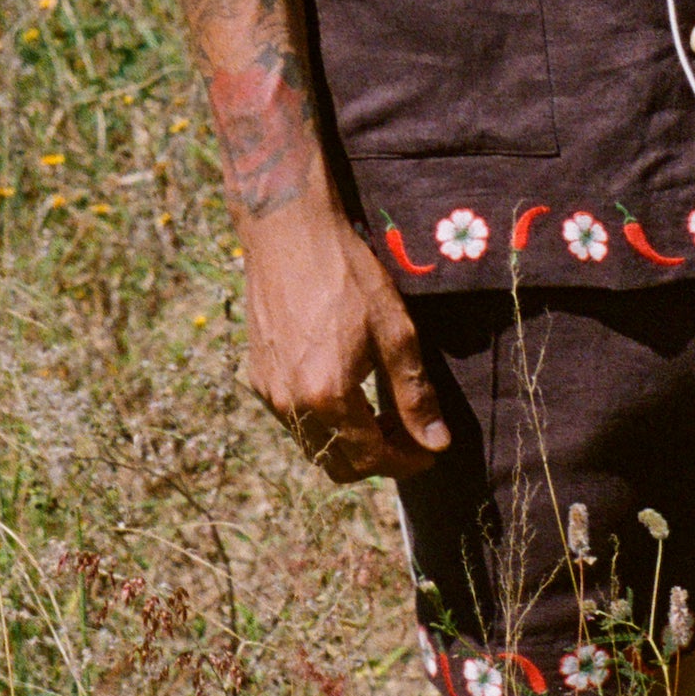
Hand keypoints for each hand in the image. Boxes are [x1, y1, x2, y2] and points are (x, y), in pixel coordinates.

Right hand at [239, 199, 451, 482]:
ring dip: (350, 442)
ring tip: (382, 412)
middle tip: (408, 434)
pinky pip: (294, 419)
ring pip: (315, 445)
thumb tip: (436, 443)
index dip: (405, 462)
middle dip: (377, 459)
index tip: (429, 451)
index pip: (370, 459)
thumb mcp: (395, 332)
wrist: (288, 231)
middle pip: (338, 464)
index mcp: (327, 396)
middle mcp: (291, 404)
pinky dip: (324, 421)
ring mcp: (269, 392)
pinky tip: (347, 390)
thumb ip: (415, 394)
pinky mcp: (258, 376)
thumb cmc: (348, 275)